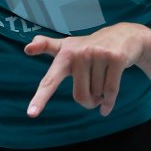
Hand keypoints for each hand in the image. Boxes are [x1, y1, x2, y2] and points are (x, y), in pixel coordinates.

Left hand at [24, 22, 148, 118]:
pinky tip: (106, 108)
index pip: (50, 79)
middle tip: (92, 95)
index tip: (31, 114)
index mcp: (65, 54)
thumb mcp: (68, 45)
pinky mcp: (115, 59)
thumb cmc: (89, 45)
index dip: (40, 97)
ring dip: (101, 97)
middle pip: (80, 96)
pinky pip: (111, 92)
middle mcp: (79, 53)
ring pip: (97, 94)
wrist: (124, 36)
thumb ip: (47, 46)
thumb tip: (26, 48)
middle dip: (88, 101)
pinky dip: (109, 104)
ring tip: (103, 82)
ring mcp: (98, 55)